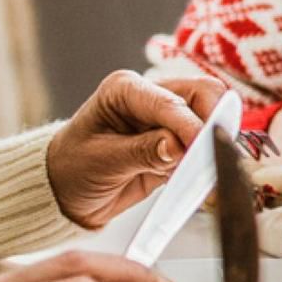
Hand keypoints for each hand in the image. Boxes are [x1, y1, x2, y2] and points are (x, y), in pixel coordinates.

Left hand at [46, 72, 227, 226]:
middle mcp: (151, 96)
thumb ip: (142, 152)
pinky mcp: (177, 142)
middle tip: (215, 156)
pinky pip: (204, 145)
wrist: (66, 192)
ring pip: (211, 117)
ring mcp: (166, 119)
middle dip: (213, 124)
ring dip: (214, 143)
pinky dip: (208, 160)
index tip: (203, 149)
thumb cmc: (73, 169)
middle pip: (203, 95)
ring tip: (208, 172)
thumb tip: (179, 147)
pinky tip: (202, 178)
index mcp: (126, 90)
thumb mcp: (102, 161)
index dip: (191, 125)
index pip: (171, 101)